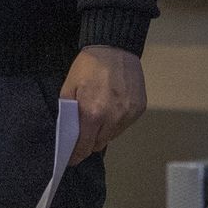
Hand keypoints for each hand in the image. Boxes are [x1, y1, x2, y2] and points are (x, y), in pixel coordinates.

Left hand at [60, 45, 145, 165]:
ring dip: (104, 132)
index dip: (77, 155)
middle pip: (98, 144)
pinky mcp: (139, 109)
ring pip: (113, 136)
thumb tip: (68, 133)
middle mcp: (112, 118)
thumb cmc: (88, 66)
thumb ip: (68, 112)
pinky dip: (117, 121)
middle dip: (89, 142)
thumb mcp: (69, 86)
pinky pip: (125, 125)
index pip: (84, 146)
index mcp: (92, 113)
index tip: (72, 159)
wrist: (115, 48)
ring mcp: (128, 114)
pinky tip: (112, 107)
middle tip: (84, 132)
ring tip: (99, 115)